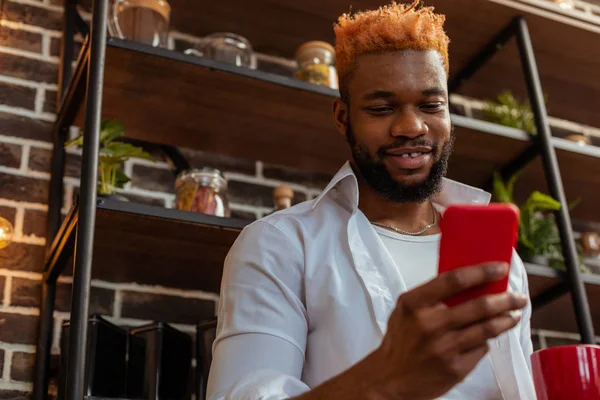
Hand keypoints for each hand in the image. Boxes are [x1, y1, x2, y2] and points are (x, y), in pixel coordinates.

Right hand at [371, 262, 526, 399]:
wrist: (389, 379)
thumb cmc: (400, 340)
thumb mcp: (405, 310)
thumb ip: (431, 296)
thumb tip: (468, 281)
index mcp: (414, 304)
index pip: (454, 280)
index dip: (481, 272)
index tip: (500, 268)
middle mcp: (430, 324)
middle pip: (478, 306)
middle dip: (505, 299)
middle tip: (518, 296)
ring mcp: (444, 348)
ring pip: (486, 329)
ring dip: (505, 320)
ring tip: (513, 314)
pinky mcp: (455, 369)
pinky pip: (481, 349)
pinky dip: (486, 341)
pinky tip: (488, 336)